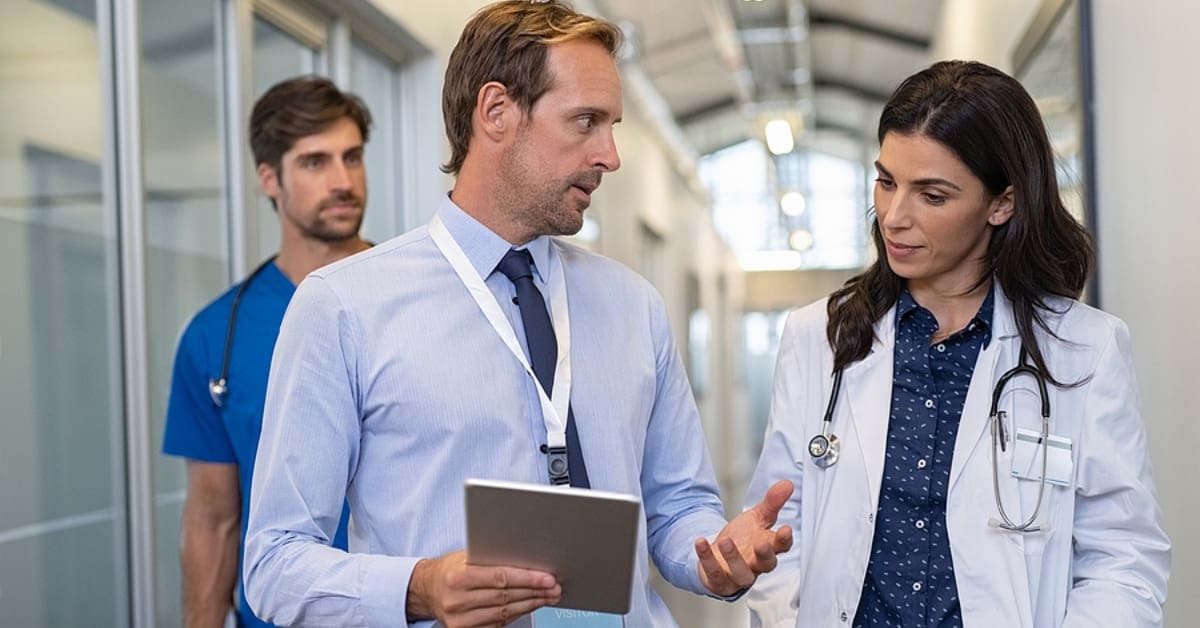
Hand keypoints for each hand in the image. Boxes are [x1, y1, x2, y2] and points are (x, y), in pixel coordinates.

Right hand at [406, 550, 560, 626]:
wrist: (427, 589)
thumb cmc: (450, 569)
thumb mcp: (466, 556)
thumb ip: (492, 557)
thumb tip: (527, 558)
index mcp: (458, 577)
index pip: (501, 578)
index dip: (528, 579)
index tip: (547, 578)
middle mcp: (458, 600)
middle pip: (506, 597)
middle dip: (535, 592)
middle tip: (554, 587)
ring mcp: (460, 620)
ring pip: (505, 612)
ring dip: (531, 604)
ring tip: (548, 596)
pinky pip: (498, 623)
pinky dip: (517, 614)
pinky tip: (529, 605)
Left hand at [696, 479, 793, 596]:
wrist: (720, 558)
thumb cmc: (743, 539)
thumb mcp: (757, 518)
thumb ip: (772, 503)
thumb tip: (787, 484)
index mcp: (768, 547)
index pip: (782, 546)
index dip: (785, 540)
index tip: (786, 529)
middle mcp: (756, 564)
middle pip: (767, 564)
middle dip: (765, 554)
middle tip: (760, 543)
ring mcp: (739, 575)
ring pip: (741, 573)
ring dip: (734, 558)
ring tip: (725, 540)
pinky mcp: (719, 581)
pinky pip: (714, 572)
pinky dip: (706, 557)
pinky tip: (701, 542)